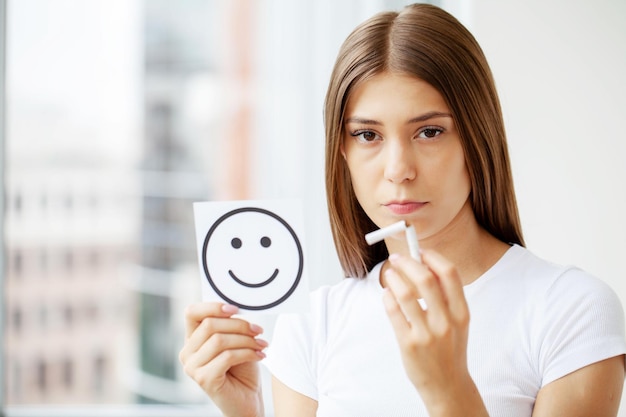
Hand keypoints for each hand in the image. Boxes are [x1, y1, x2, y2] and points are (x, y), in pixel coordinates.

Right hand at [179, 302, 267, 416]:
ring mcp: (192, 367)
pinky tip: (260, 355)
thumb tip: (235, 307)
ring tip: (261, 345)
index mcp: (192, 339)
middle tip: (258, 331)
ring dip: (246, 340)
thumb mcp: (236, 340)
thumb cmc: (242, 369)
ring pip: (219, 340)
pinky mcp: (204, 379)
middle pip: (210, 324)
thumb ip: (229, 325)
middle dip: (239, 325)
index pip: (192, 312)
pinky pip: (227, 356)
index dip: (213, 306)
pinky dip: (247, 353)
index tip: (236, 309)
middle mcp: (187, 352)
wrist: (248, 400)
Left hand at [382, 250, 486, 415]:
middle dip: (408, 262)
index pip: (449, 274)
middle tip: (397, 258)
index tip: (420, 251)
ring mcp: (427, 334)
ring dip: (394, 278)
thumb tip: (424, 264)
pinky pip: (393, 313)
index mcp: (461, 312)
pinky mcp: (409, 344)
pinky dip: (387, 297)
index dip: (432, 257)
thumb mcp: (457, 322)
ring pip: (405, 294)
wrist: (448, 385)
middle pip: (425, 279)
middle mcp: (446, 322)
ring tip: (389, 274)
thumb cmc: (449, 348)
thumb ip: (445, 297)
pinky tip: (386, 294)